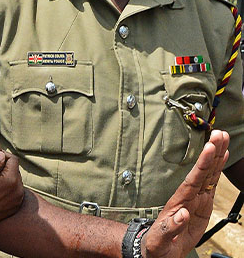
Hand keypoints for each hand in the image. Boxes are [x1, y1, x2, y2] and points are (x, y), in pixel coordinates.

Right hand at [0, 150, 23, 241]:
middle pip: (15, 170)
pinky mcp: (14, 208)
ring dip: (5, 177)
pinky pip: (15, 191)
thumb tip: (1, 154)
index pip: (13, 159)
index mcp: (10, 182)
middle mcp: (18, 192)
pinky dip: (7, 188)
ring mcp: (17, 201)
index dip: (1, 155)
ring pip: (16, 180)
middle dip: (4, 167)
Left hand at [142, 129, 229, 257]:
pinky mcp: (201, 206)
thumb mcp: (159, 241)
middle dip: (212, 152)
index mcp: (178, 203)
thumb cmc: (156, 245)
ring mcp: (195, 200)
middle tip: (220, 133)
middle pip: (202, 171)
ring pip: (208, 174)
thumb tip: (182, 214)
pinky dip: (217, 170)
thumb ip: (170, 228)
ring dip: (216, 157)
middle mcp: (187, 197)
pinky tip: (222, 157)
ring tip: (223, 138)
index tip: (210, 147)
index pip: (193, 180)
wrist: (157, 252)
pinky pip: (211, 185)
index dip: (203, 164)